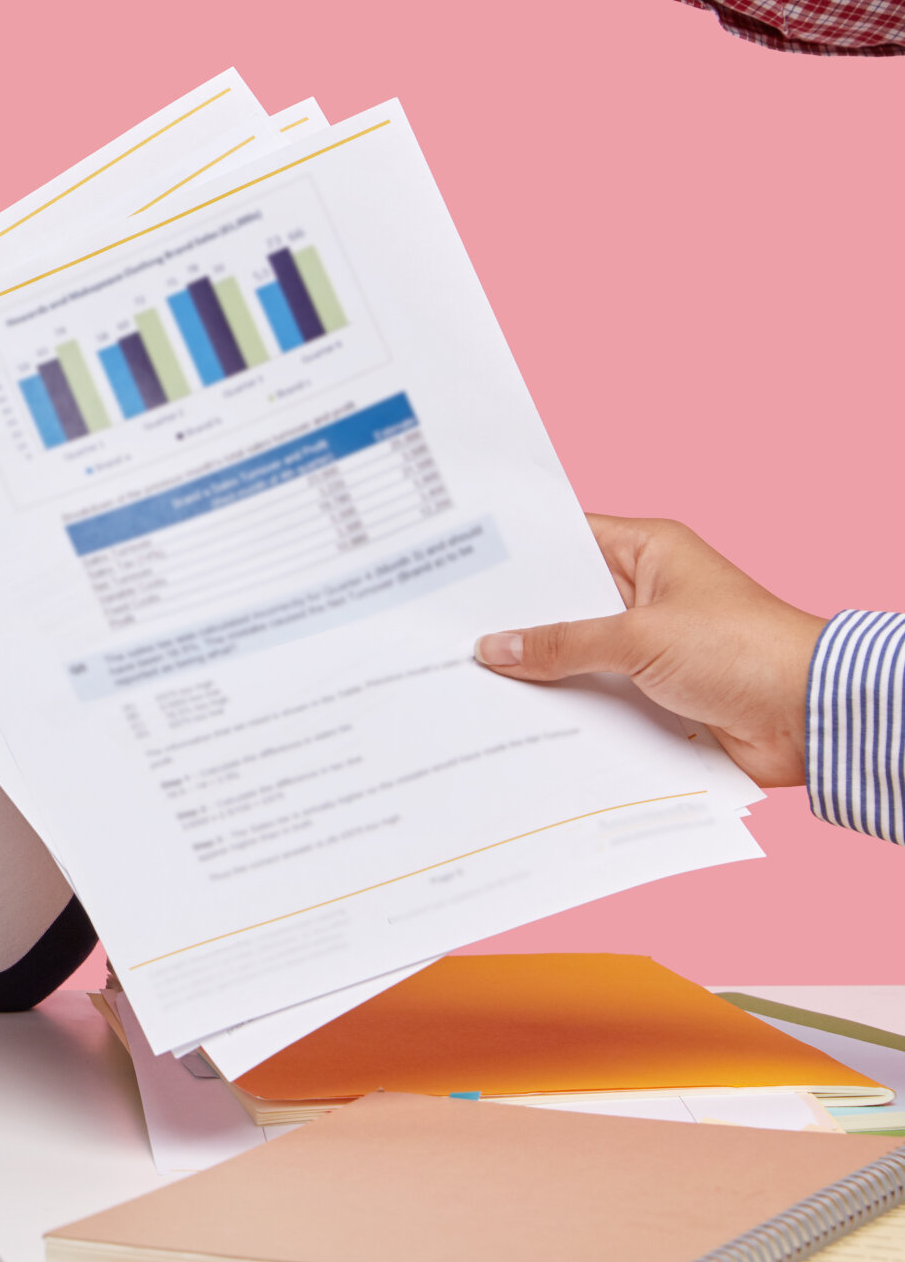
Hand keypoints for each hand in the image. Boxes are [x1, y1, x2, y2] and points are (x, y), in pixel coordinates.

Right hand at [475, 515, 823, 787]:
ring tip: (470, 682)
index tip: (456, 570)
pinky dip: (568, 709)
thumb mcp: (640, 637)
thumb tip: (496, 647)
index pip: (565, 541)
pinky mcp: (657, 694)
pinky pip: (598, 697)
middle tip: (447, 633)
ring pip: (577, 655)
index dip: (514, 556)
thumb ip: (562, 643)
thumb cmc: (744, 651)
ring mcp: (651, 647)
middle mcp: (647, 594)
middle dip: (516, 623)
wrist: (813, 718)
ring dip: (540, 673)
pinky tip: (520, 721)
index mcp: (649, 553)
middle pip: (564, 603)